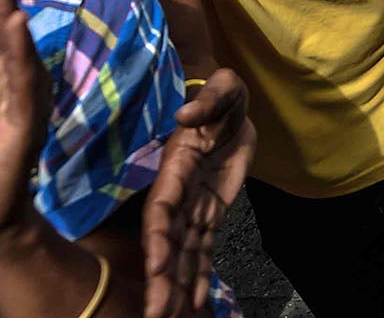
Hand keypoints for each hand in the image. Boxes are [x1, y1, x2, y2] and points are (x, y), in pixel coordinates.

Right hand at [143, 69, 255, 317]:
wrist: (227, 108)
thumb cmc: (221, 95)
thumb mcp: (224, 88)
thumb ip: (208, 101)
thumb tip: (187, 113)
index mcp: (177, 169)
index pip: (162, 208)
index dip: (158, 237)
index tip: (156, 265)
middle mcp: (179, 196)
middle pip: (167, 243)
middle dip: (161, 278)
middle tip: (156, 314)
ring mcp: (194, 209)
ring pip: (181, 254)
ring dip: (175, 286)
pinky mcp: (210, 215)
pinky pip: (202, 250)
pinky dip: (197, 276)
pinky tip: (193, 305)